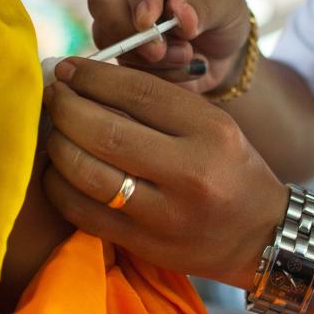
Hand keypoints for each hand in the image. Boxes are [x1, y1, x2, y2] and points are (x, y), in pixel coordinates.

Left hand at [41, 57, 287, 287]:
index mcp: (210, 131)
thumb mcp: (211, 125)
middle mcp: (190, 172)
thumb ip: (157, 103)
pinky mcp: (146, 245)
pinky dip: (59, 186)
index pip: (137, 92)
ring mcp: (166, 215)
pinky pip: (84, 212)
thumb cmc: (229, 168)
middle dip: (66, 108)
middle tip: (52, 96)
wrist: (261, 234)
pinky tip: (57, 170)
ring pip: (88, 174)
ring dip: (58, 146)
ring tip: (53, 130)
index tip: (67, 68)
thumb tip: (85, 79)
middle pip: (106, 132)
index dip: (92, 76)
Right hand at [88, 0, 251, 93]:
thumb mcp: (225, 5)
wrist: (220, 51)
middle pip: (102, 0)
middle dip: (131, 33)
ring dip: (148, 58)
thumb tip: (179, 12)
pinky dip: (151, 73)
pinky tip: (179, 67)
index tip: (148, 22)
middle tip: (160, 53)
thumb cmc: (222, 12)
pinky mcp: (114, 45)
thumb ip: (203, 8)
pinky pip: (118, 63)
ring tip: (188, 56)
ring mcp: (114, 12)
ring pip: (108, 37)